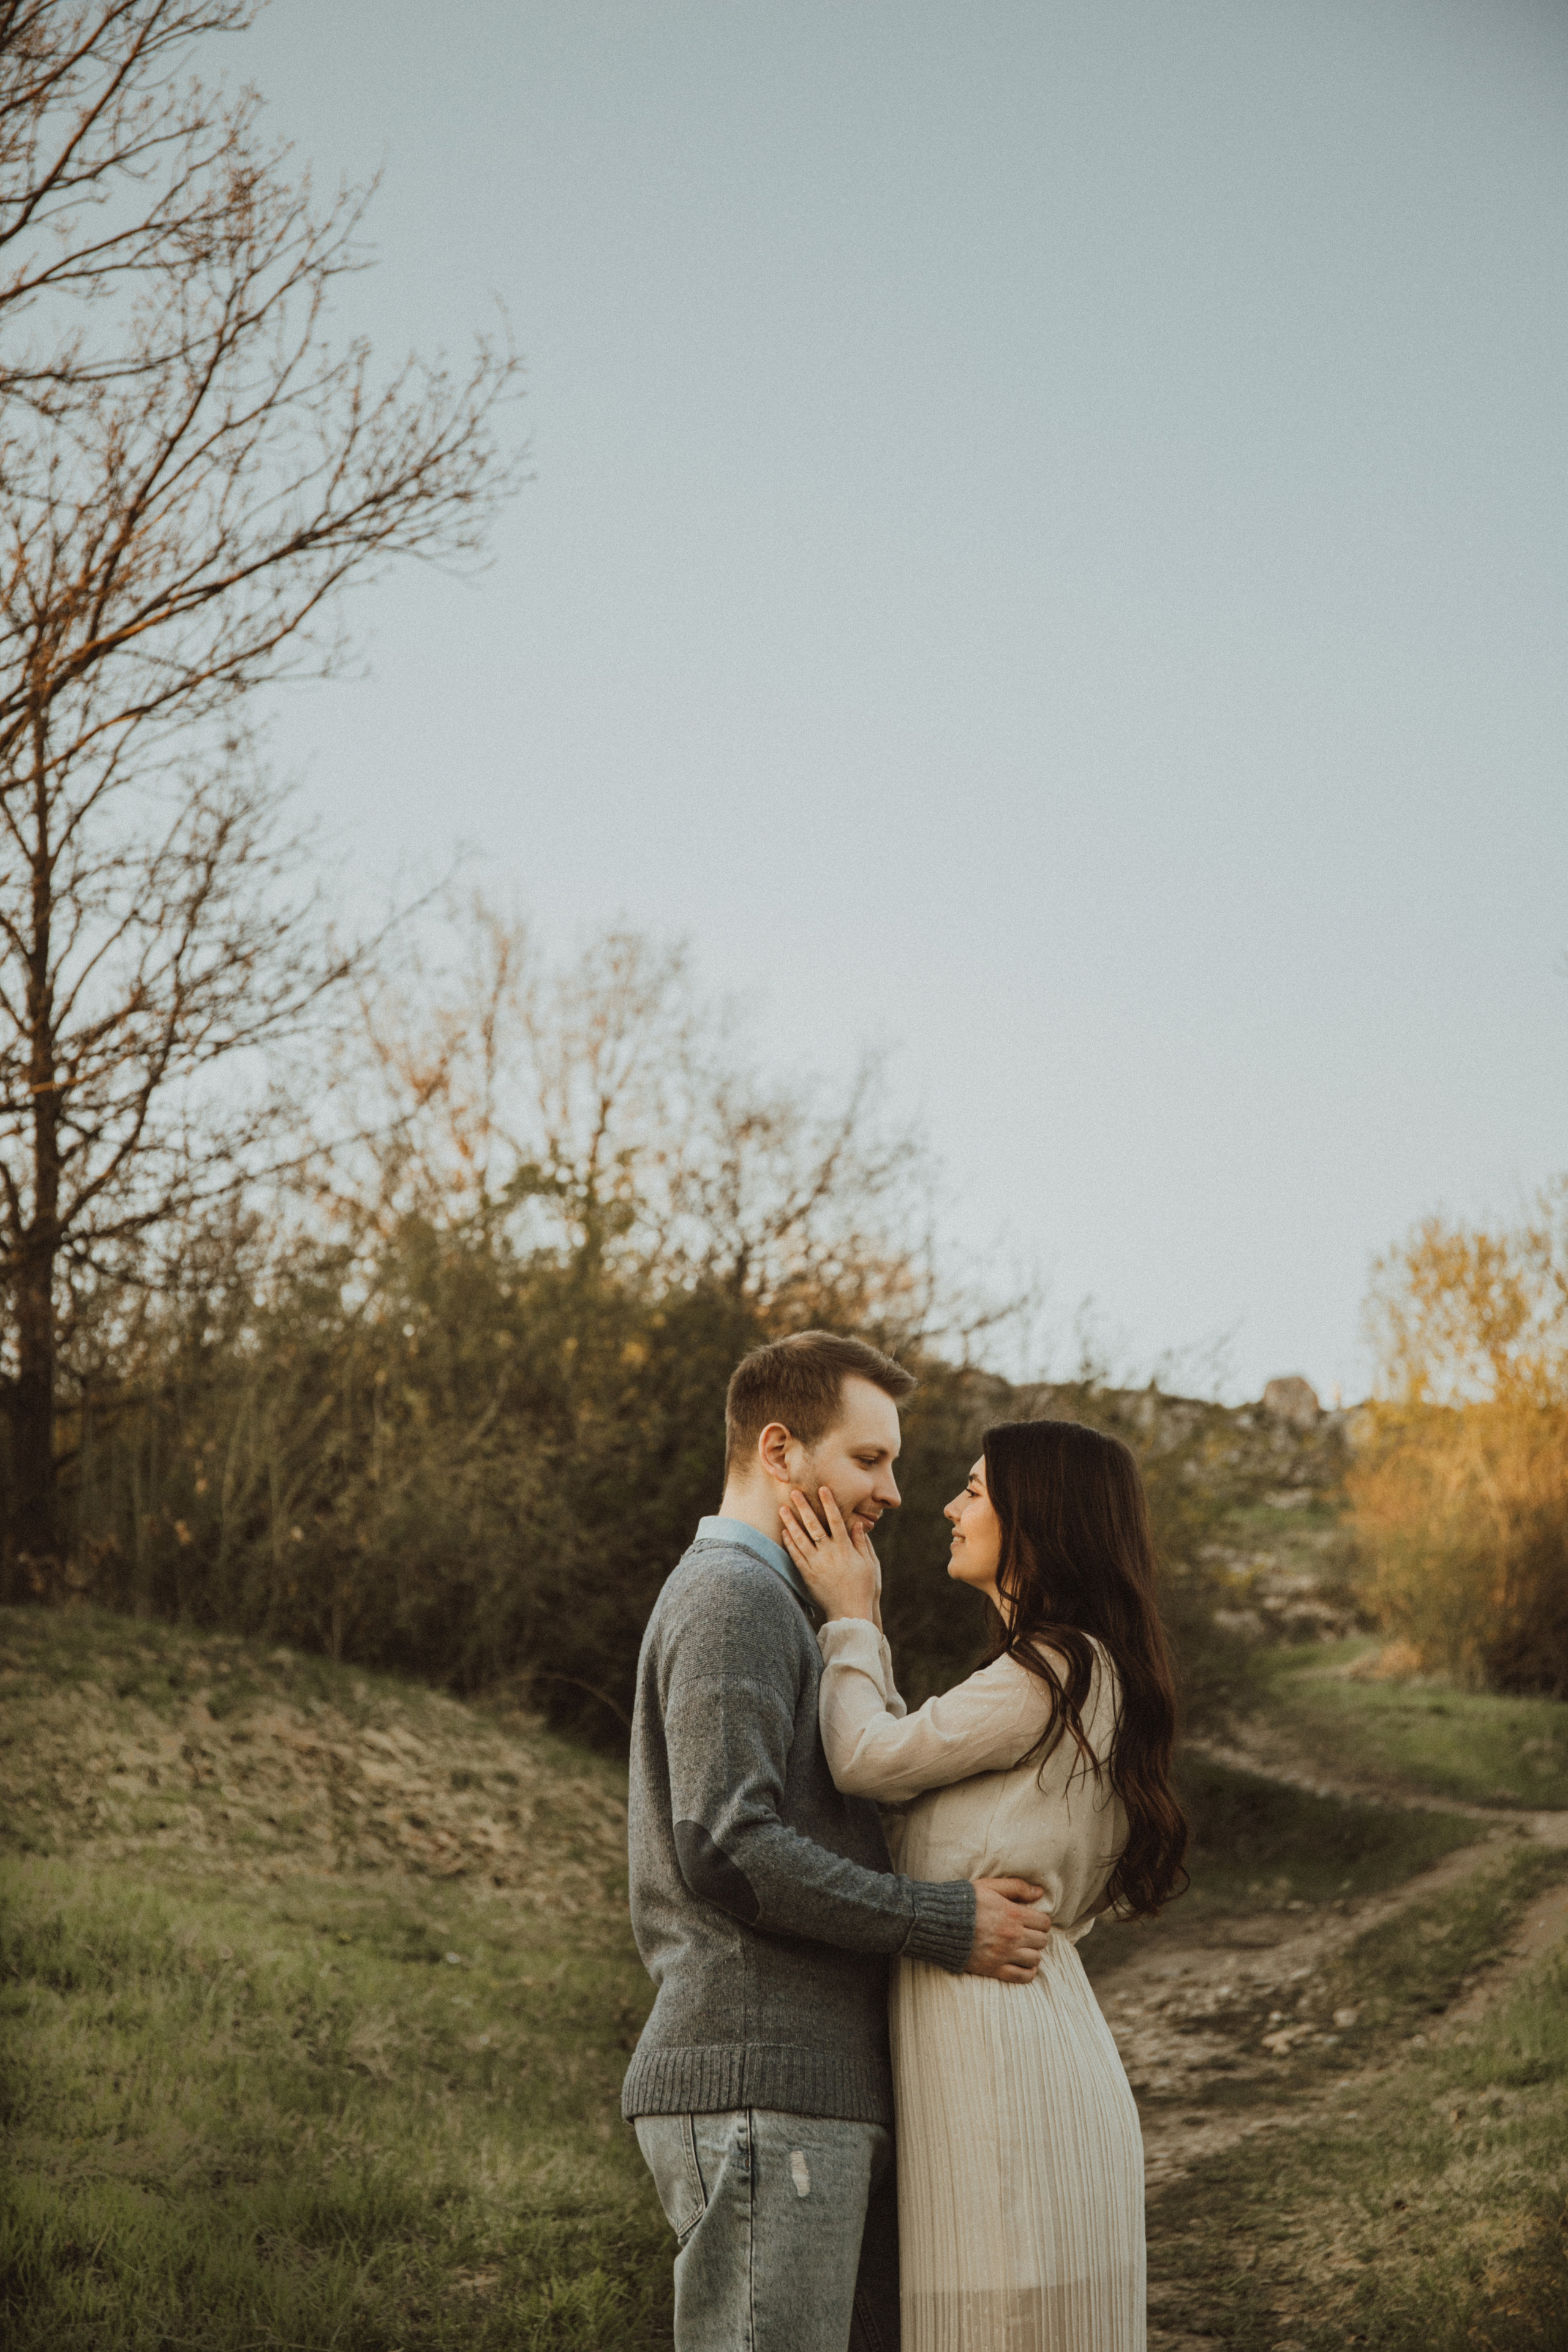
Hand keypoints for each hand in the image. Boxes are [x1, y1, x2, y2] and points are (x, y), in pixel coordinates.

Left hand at [779, 1487, 878, 1622]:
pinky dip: (789, 1543)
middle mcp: (828, 1554)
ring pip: (800, 1539)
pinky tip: (784, 1532)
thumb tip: (858, 1524)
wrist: (849, 1612)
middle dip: (803, 1507)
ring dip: (790, 1522)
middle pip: (813, 1525)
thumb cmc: (863, 1587)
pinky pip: (796, 1556)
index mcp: (845, 1548)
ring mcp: (816, 1564)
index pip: (835, 1520)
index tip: (823, 1489)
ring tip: (782, 1509)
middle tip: (795, 1492)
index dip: (829, 1503)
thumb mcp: (868, 1564)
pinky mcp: (807, 1575)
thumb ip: (861, 1543)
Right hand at [966, 1878, 1050, 1982]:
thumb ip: (1016, 1887)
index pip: (1043, 1922)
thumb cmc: (965, 1902)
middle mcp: (1012, 1936)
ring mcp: (1004, 1954)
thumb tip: (1039, 1892)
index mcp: (1013, 1914)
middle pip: (1041, 1941)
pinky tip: (1023, 1964)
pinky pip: (1023, 1976)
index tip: (1032, 1920)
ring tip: (1023, 1947)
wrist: (940, 1923)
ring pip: (1035, 1959)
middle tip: (1027, 1933)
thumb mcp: (990, 1887)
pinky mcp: (994, 1969)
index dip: (1040, 1920)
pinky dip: (1028, 1972)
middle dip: (1037, 1935)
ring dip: (1032, 1953)